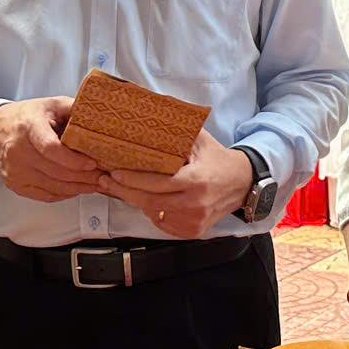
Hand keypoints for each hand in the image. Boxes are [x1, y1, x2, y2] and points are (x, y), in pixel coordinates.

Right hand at [0, 97, 107, 202]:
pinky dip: (64, 194)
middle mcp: (17, 150)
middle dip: (83, 177)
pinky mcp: (15, 184)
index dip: (74, 160)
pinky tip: (77, 188)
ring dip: (78, 188)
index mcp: (28, 126)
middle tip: (103, 176)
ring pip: (52, 186)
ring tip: (95, 184)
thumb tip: (102, 117)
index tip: (93, 163)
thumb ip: (75, 109)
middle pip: (55, 171)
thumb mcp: (52, 104)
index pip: (51, 148)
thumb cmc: (29, 116)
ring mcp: (14, 170)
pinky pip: (44, 195)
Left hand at [102, 131, 251, 239]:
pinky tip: (148, 201)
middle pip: (150, 202)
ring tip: (121, 189)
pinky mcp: (193, 231)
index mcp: (195, 181)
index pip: (157, 183)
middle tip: (106, 183)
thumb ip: (176, 133)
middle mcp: (195, 204)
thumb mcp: (200, 141)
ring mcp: (194, 220)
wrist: (242, 184)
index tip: (114, 173)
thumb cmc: (216, 159)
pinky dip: (154, 213)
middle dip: (125, 192)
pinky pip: (164, 224)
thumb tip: (148, 116)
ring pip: (155, 214)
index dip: (133, 180)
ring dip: (137, 202)